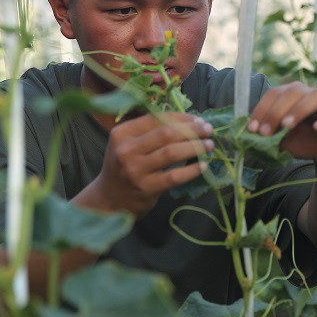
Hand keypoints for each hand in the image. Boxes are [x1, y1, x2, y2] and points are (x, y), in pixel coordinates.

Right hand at [89, 112, 213, 217]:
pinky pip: (174, 176)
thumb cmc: (123, 167)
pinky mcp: (146, 188)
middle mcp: (126, 150)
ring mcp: (136, 170)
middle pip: (167, 133)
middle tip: (208, 130)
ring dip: (195, 147)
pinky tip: (202, 165)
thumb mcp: (128, 144)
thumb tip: (187, 120)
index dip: (181, 117)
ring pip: (172, 152)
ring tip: (209, 145)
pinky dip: (191, 170)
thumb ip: (150, 131)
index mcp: (122, 133)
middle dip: (192, 130)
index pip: (157, 118)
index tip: (198, 119)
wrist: (108, 200)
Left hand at [247, 82, 316, 168]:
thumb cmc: (304, 142)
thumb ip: (268, 136)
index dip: (261, 109)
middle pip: (293, 91)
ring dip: (299, 109)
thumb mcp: (282, 141)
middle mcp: (309, 95)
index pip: (275, 93)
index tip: (252, 129)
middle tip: (265, 133)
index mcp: (292, 96)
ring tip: (287, 126)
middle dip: (276, 111)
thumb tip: (248, 138)